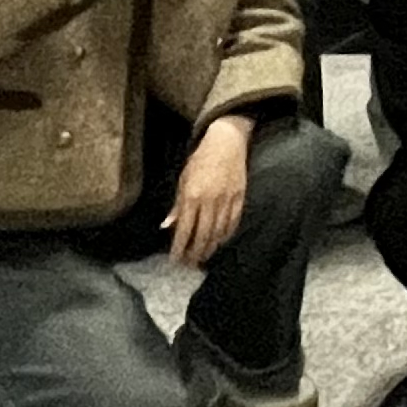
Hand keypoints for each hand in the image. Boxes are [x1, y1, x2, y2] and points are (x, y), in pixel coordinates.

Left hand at [163, 114, 250, 266]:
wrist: (227, 142)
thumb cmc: (201, 159)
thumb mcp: (183, 179)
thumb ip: (177, 205)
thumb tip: (166, 225)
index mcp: (192, 195)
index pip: (185, 229)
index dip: (180, 247)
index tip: (175, 259)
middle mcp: (210, 201)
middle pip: (202, 234)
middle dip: (195, 252)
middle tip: (189, 264)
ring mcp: (227, 200)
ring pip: (218, 231)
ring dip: (210, 247)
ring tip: (203, 257)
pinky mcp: (240, 198)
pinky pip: (233, 222)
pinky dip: (226, 235)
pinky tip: (219, 242)